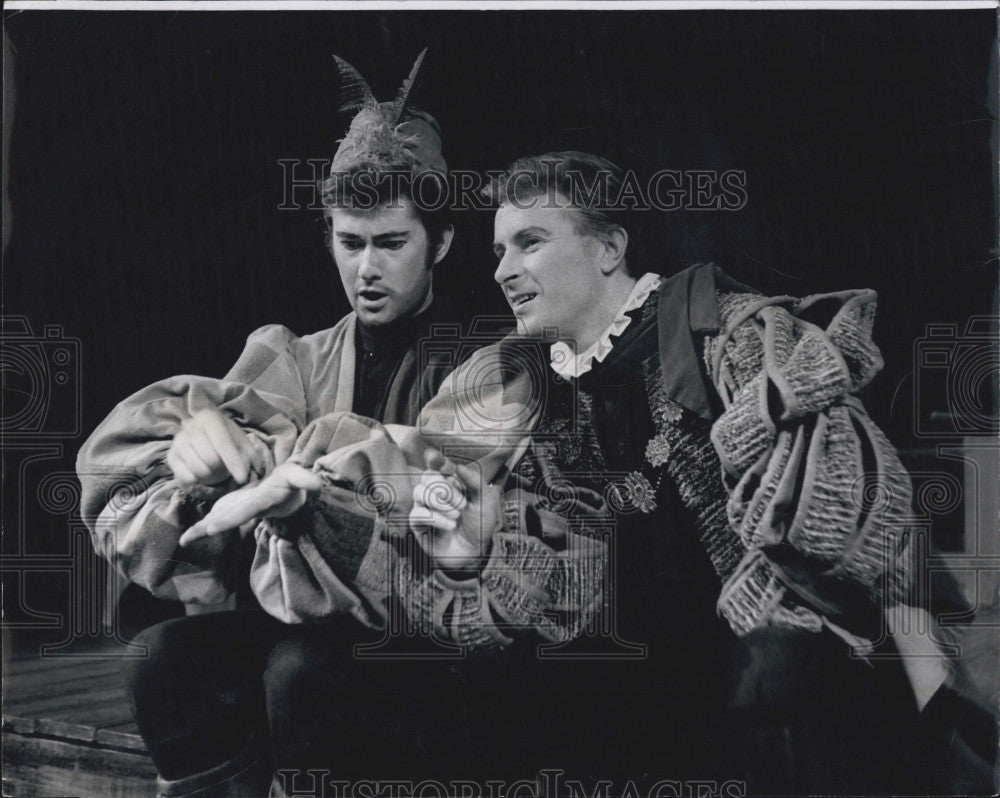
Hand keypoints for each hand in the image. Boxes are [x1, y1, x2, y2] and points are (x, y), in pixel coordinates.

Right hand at [167, 408, 256, 486]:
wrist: (201, 431)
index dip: (234, 462)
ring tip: (213, 467)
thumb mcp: (240, 440)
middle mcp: (190, 427)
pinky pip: (187, 478)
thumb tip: (255, 468)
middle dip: (222, 468)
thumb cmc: (225, 436)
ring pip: (199, 470)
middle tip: (224, 465)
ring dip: (211, 475)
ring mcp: (177, 442)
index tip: (243, 478)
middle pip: (210, 459)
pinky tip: (201, 470)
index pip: (222, 443)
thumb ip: (250, 453)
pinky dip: (198, 480)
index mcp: (209, 418)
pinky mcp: (170, 457)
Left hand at [179, 463, 322, 545]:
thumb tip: (316, 483)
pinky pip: (211, 522)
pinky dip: (198, 531)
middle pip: (234, 517)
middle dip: (221, 523)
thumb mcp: (296, 477)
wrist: (280, 495)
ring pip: (220, 522)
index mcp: (264, 500)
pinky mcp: (227, 511)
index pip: (252, 508)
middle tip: (206, 530)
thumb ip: (304, 478)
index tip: (225, 521)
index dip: (238, 515)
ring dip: (204, 530)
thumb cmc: (288, 484)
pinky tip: (185, 540)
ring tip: (187, 539)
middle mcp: (248, 510)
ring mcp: (236, 512)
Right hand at [409, 449, 502, 569]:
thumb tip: (459, 466)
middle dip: (445, 488)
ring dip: (440, 502)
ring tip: (457, 516)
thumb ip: (475, 482)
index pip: (437, 464)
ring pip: (419, 491)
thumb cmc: (479, 524)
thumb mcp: (485, 501)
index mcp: (451, 482)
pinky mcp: (418, 524)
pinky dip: (436, 518)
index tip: (434, 457)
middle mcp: (435, 492)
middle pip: (427, 476)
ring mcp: (424, 507)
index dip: (433, 458)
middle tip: (463, 504)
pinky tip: (451, 526)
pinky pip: (417, 513)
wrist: (475, 552)